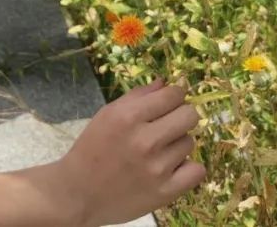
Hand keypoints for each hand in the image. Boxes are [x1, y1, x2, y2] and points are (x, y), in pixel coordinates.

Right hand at [61, 80, 205, 225]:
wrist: (79, 193)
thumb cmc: (91, 149)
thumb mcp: (107, 115)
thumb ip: (137, 96)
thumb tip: (166, 82)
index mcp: (128, 117)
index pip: (172, 95)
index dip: (175, 94)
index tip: (172, 99)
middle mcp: (145, 140)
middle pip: (189, 116)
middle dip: (181, 115)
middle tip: (168, 124)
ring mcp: (158, 168)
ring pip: (190, 142)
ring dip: (177, 143)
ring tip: (158, 150)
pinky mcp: (166, 192)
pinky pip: (197, 171)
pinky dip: (188, 168)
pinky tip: (172, 167)